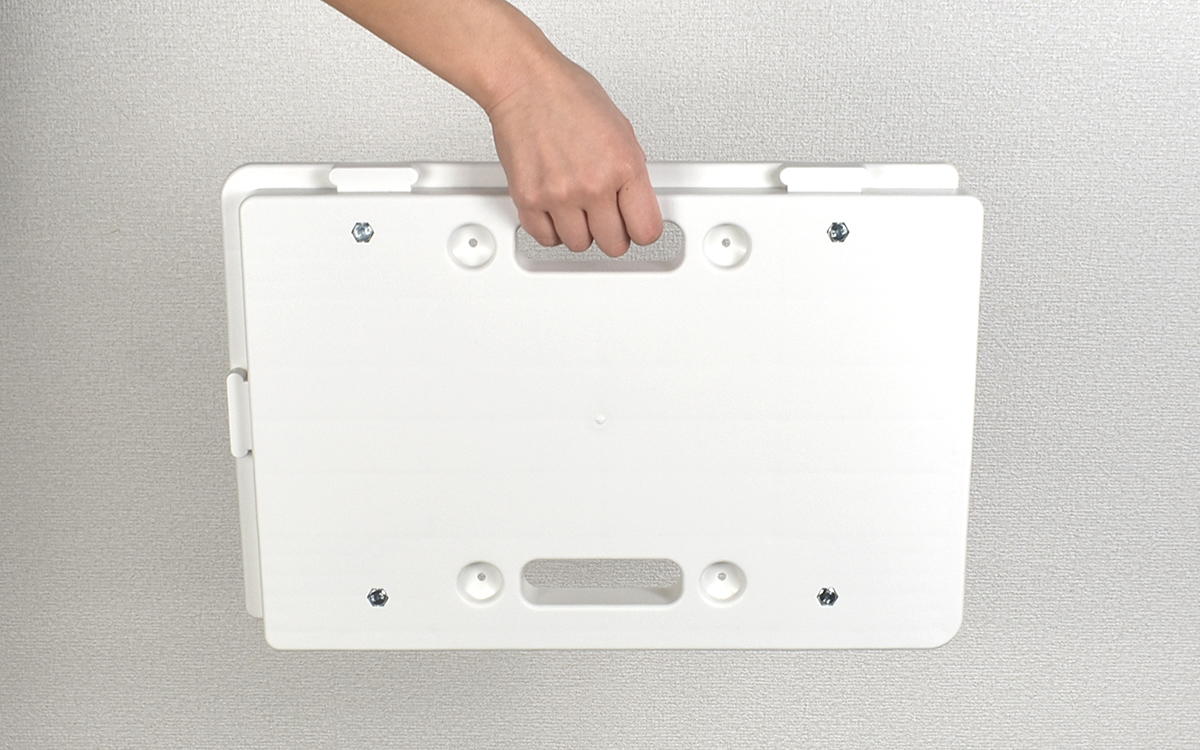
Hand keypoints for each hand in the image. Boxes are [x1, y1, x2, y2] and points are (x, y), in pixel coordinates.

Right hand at [485, 55, 661, 256]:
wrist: (525, 82)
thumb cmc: (568, 96)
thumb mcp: (621, 129)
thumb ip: (630, 172)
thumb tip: (637, 202)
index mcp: (624, 165)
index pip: (647, 230)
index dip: (641, 229)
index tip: (635, 225)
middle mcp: (593, 184)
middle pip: (614, 245)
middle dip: (611, 232)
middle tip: (604, 215)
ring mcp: (560, 195)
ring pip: (579, 244)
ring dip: (579, 231)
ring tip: (575, 205)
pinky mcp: (529, 199)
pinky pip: (546, 238)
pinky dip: (550, 229)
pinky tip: (554, 209)